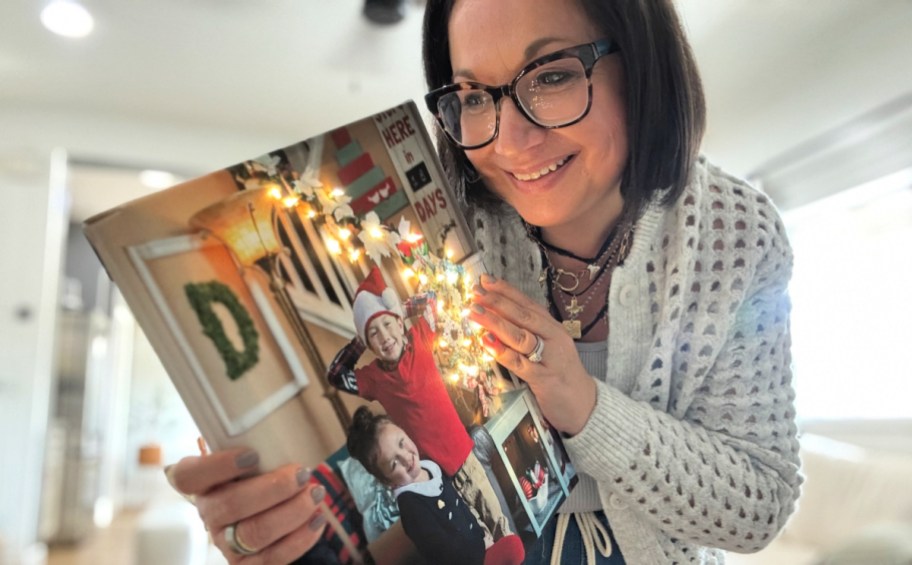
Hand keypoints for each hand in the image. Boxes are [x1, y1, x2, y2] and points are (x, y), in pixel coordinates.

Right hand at [166, 447, 326, 563]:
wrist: (266, 516)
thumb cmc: (259, 478)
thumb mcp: (252, 461)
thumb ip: (257, 447)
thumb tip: (285, 428)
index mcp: (202, 484)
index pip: (190, 476)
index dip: (218, 466)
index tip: (252, 454)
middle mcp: (209, 514)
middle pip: (231, 505)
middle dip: (273, 488)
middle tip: (302, 473)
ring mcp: (225, 543)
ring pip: (255, 532)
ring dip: (292, 512)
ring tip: (315, 494)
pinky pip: (273, 557)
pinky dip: (300, 538)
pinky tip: (317, 519)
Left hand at [469, 275, 596, 435]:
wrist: (585, 404)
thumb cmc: (561, 375)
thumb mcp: (550, 348)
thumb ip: (529, 333)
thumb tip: (496, 318)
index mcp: (553, 328)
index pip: (527, 304)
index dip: (506, 291)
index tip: (485, 280)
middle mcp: (554, 338)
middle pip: (523, 315)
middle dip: (497, 302)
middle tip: (475, 292)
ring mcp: (550, 358)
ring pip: (520, 335)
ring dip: (495, 322)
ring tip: (475, 312)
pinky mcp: (544, 378)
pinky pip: (519, 363)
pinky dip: (502, 351)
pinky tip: (487, 342)